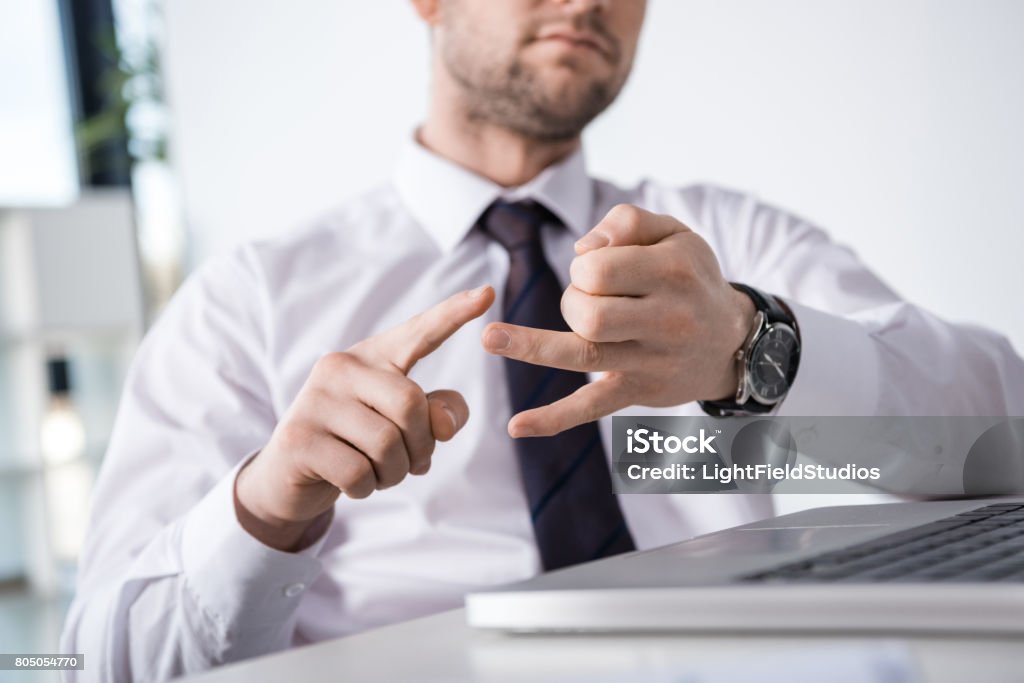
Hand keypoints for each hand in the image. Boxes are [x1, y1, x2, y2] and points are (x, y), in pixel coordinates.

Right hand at [236, 285, 494, 550]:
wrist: (289, 477)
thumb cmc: (356, 444)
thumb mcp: (401, 427)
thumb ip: (436, 415)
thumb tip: (444, 425)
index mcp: (371, 357)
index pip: (418, 334)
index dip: (453, 315)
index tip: (488, 293)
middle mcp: (339, 367)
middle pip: (411, 404)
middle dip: (422, 445)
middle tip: (414, 464)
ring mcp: (315, 400)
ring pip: (386, 444)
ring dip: (395, 473)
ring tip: (381, 475)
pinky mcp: (299, 438)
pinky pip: (359, 472)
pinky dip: (367, 488)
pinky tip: (354, 485)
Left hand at [481, 204, 753, 437]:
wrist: (732, 341)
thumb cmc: (692, 279)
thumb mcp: (675, 233)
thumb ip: (627, 223)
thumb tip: (582, 250)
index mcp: (672, 272)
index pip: (599, 268)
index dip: (583, 266)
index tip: (598, 269)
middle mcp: (665, 318)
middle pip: (588, 311)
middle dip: (573, 299)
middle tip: (591, 298)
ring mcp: (649, 360)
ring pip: (582, 354)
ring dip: (532, 345)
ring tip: (489, 337)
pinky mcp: (637, 391)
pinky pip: (591, 406)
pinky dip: (553, 418)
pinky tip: (517, 426)